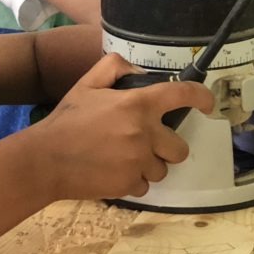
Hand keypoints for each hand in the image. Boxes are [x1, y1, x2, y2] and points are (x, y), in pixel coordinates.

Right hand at [32, 53, 214, 200]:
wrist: (45, 159)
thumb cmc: (66, 120)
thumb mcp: (86, 84)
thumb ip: (113, 67)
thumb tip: (138, 72)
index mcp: (137, 104)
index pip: (181, 95)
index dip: (201, 97)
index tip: (208, 103)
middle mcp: (144, 133)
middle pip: (180, 148)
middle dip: (168, 147)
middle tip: (147, 144)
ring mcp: (138, 161)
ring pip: (162, 169)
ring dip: (149, 165)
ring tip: (123, 159)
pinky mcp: (129, 184)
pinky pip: (144, 186)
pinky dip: (132, 181)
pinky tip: (113, 172)